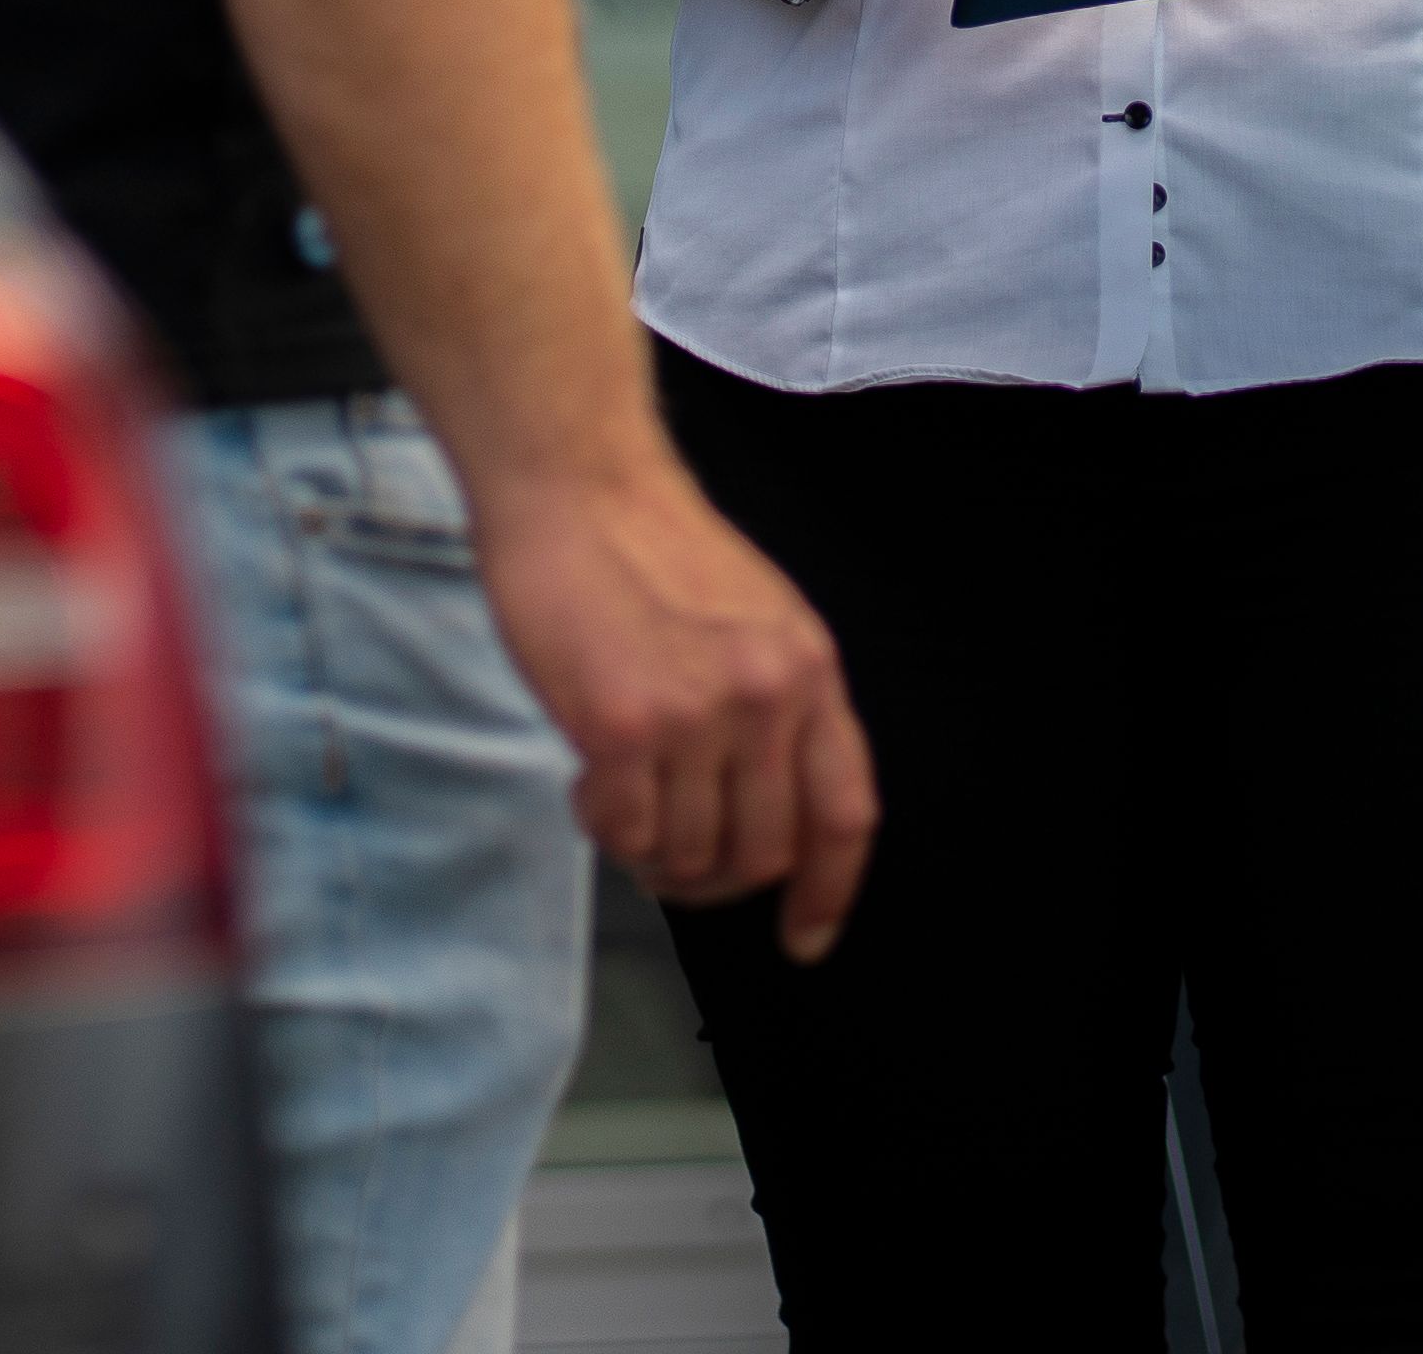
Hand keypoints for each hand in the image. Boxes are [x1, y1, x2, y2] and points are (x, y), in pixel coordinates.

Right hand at [476, 463, 881, 958]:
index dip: (829, 891)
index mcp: (810, 670)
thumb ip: (777, 704)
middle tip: (670, 855)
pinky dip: (604, 825)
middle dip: (713, 878)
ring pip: (688, 854)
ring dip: (651, 850)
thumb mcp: (759, 616)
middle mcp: (766, 698)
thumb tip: (767, 809)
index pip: (844, 813)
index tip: (806, 937)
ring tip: (622, 795)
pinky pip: (624, 831)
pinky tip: (588, 780)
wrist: (577, 485)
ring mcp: (696, 715)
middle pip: (762, 853)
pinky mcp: (620, 726)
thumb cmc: (652, 546)